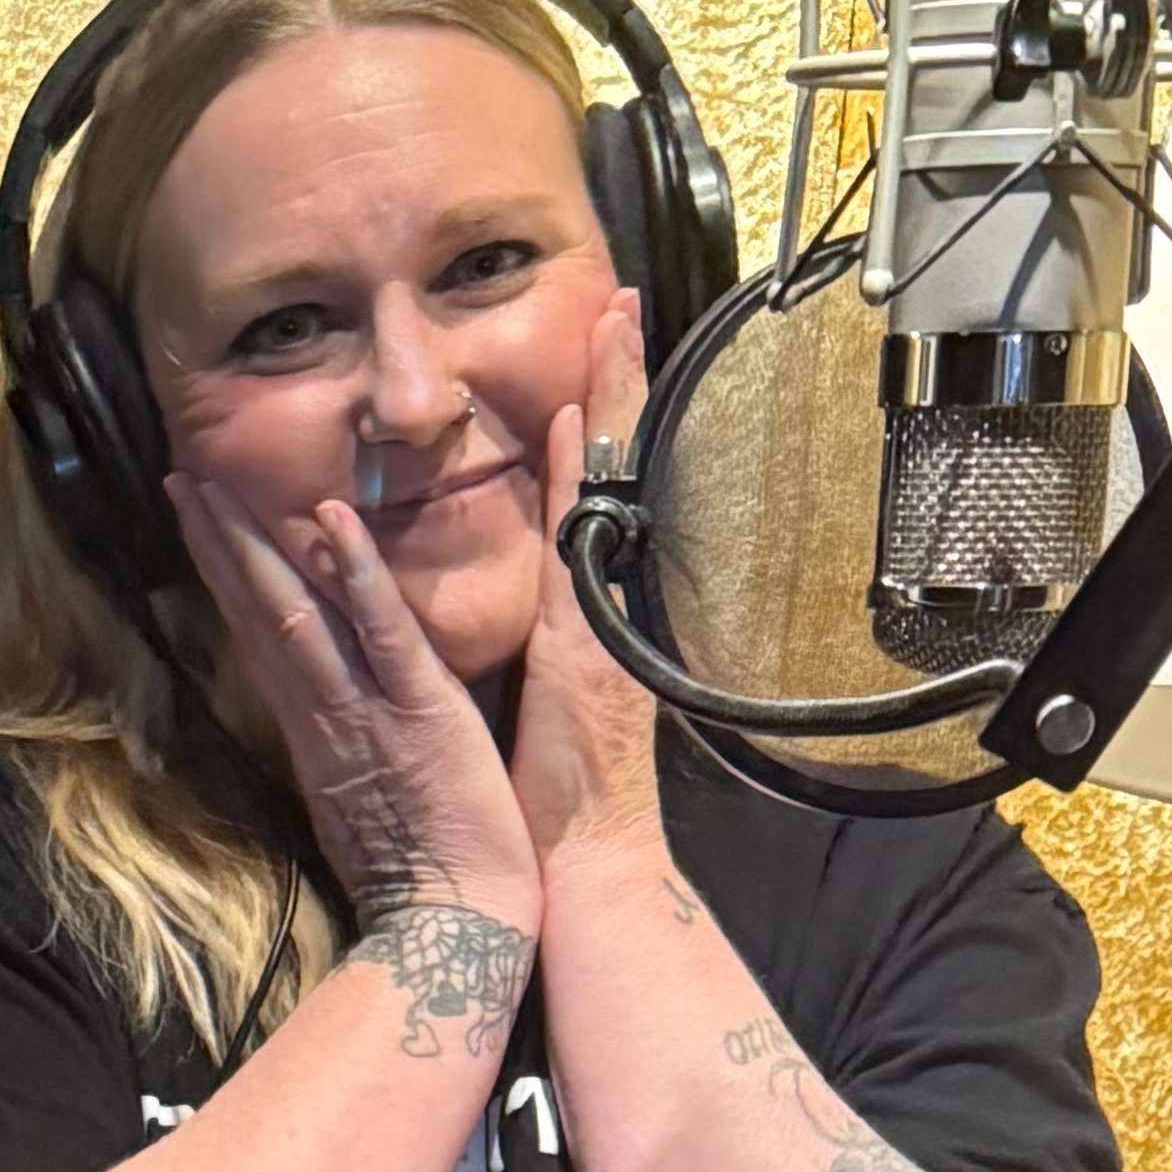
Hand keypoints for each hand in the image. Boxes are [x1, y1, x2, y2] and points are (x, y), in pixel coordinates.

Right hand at [164, 459, 540, 945]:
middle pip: (258, 614)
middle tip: (179, 476)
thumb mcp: (364, 803)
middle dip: (217, 542)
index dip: (228, 577)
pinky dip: (356, 574)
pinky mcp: (419, 712)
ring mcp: (365, 712)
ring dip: (253, 542)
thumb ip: (346, 746)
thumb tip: (335, 711)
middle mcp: (324, 715)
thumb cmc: (424, 876)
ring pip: (297, 613)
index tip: (198, 520)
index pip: (262, 638)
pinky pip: (380, 634)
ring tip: (213, 482)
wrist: (452, 930)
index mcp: (317, 732)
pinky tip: (327, 518)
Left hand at [510, 292, 666, 877]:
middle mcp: (592, 608)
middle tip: (623, 298)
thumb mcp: (551, 709)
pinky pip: (569, 552)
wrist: (585, 873)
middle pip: (604, 473)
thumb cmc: (555, 807)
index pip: (589, 500)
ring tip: (610, 319)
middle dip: (618, 383)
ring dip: (601, 402)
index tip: (609, 346)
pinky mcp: (570, 652)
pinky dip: (569, 484)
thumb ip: (551, 650)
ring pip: (590, 491)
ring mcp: (587, 623)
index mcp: (581, 619)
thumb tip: (548, 610)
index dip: (602, 422)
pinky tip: (565, 420)